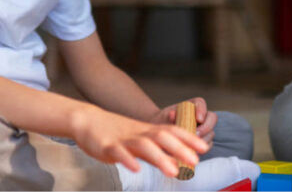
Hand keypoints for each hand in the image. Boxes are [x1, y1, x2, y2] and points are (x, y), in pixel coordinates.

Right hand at [70, 105, 209, 175]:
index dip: (188, 138)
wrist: (87, 120)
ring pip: (143, 146)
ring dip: (160, 157)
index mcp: (146, 131)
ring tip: (173, 171)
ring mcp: (123, 139)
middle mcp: (138, 133)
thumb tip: (178, 162)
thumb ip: (157, 152)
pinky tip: (136, 169)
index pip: (172, 131)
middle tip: (195, 161)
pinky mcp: (107, 146)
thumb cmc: (115, 132)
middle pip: (162, 137)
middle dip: (180, 148)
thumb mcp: (139, 141)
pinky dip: (128, 160)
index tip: (204, 147)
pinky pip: (119, 153)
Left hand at [150, 97, 217, 146]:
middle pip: (212, 118)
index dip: (202, 110)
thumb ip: (169, 116)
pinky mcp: (203, 140)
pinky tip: (193, 151)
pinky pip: (208, 145)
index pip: (201, 103)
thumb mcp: (164, 118)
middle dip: (206, 127)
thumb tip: (172, 115)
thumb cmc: (163, 122)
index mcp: (192, 105)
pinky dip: (202, 148)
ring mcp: (204, 129)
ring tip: (194, 145)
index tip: (198, 119)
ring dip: (204, 139)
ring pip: (211, 133)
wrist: (160, 133)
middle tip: (197, 134)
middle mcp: (201, 116)